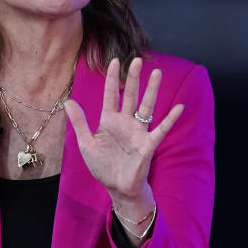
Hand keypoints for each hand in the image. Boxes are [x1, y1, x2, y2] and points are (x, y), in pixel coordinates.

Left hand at [62, 57, 183, 202]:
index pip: (110, 95)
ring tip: (157, 73)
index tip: (114, 60)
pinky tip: (179, 107)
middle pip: (130, 95)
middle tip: (138, 59)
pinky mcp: (148, 144)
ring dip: (152, 91)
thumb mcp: (86, 143)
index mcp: (109, 121)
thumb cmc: (103, 166)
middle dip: (133, 78)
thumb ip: (80, 122)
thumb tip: (68, 102)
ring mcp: (138, 132)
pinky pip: (161, 129)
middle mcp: (125, 122)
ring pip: (146, 106)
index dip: (111, 78)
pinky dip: (170, 119)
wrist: (117, 188)